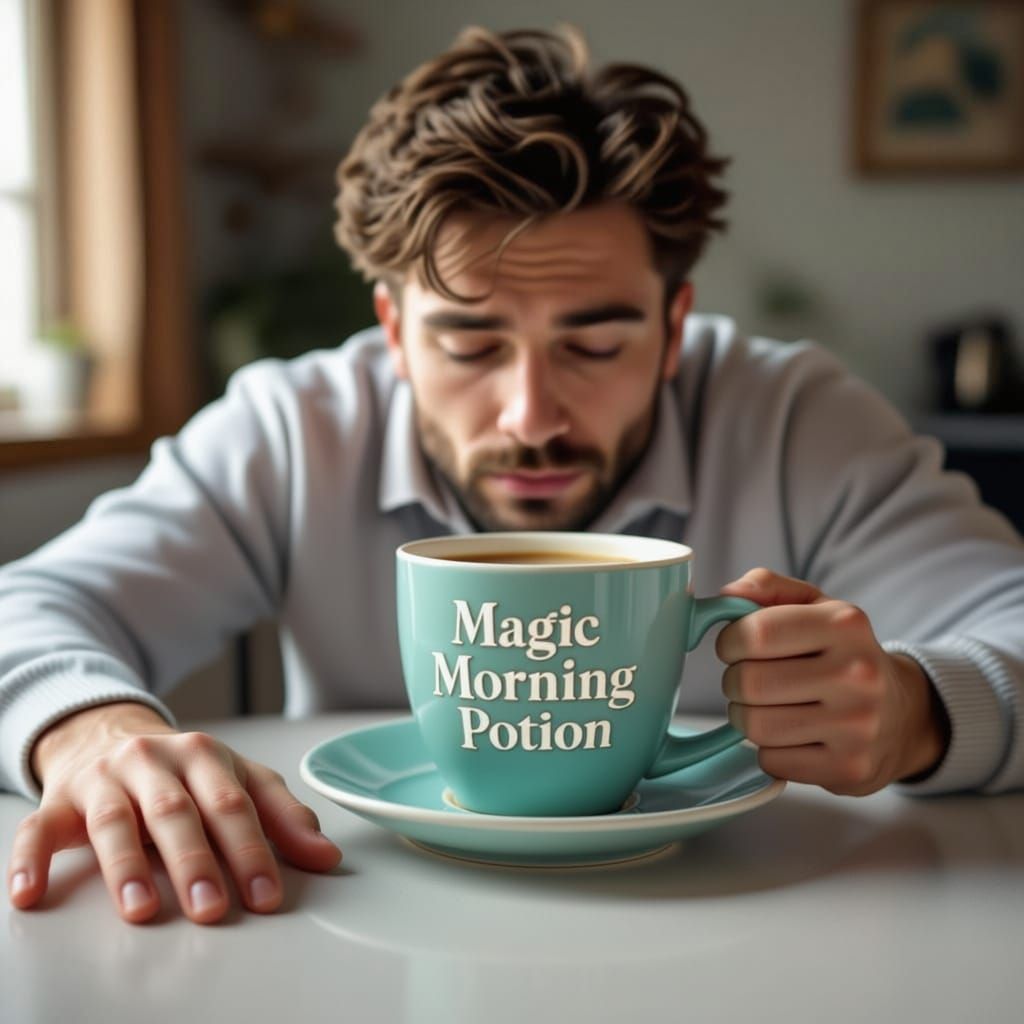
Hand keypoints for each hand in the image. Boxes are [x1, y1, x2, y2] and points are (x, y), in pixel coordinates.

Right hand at [7, 702, 341, 922]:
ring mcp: (104, 779)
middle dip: (196, 861)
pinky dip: (31, 860)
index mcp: (204, 754)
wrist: (109, 736)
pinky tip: (30, 894)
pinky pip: (39, 829)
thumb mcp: (238, 780)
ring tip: (143, 910)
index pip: (232, 803)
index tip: (266, 896)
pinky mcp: (59, 800)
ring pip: (114, 821)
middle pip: (177, 812)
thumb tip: (327, 857)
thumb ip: (282, 817)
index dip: (251, 849)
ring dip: (128, 866)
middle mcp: (154, 761)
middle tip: (212, 908)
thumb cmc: (184, 772)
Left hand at [716, 569, 950, 795]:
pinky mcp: (850, 768)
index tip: (736, 646)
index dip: (730, 641)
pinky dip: (768, 750)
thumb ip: (766, 588)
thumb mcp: (814, 607)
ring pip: (755, 725)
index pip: (756, 632)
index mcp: (845, 624)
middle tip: (751, 680)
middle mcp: (857, 674)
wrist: (902, 715)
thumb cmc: (841, 654)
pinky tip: (790, 736)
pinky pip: (771, 761)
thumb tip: (725, 595)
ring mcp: (857, 726)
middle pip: (749, 682)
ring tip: (767, 707)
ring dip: (746, 717)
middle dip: (734, 681)